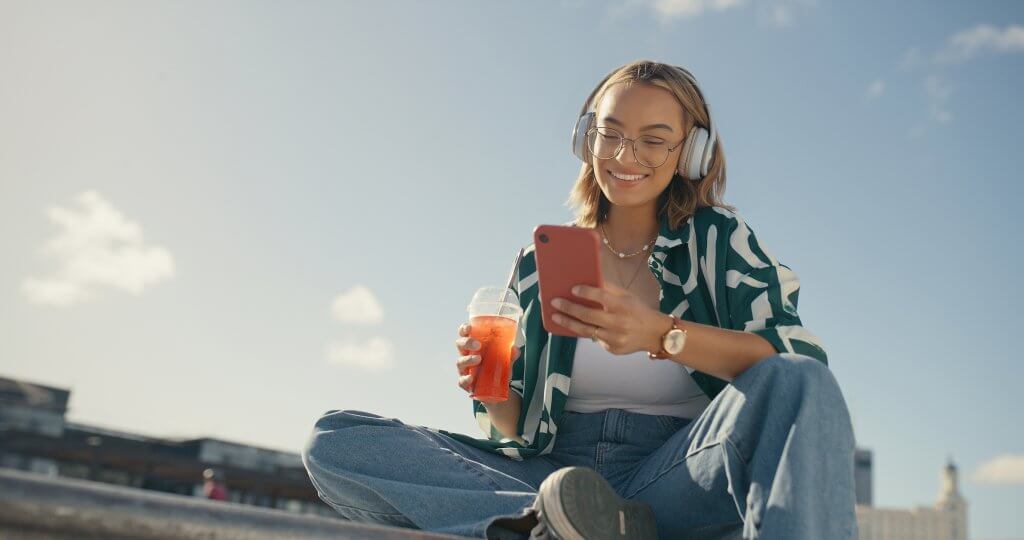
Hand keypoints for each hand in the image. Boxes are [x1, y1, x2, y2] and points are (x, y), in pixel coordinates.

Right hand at [454, 322, 519, 403]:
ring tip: (478, 359)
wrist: (495, 389)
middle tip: (478, 345)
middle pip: (460, 345)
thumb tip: (515, 349)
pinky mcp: (465, 383)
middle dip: (467, 342)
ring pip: (460, 362)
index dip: (464, 329)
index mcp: (472, 346)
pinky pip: (462, 381)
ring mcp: (464, 369)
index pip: (464, 334)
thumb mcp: (504, 359)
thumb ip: (509, 354)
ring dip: (468, 360)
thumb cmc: (495, 367)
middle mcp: (466, 355)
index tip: (469, 327)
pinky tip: (471, 378)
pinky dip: (465, 379)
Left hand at [550, 282, 669, 355]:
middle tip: (555, 302)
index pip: (601, 296)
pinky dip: (585, 331)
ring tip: (555, 316)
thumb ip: (609, 289)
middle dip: (569, 308)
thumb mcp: (627, 296)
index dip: (585, 292)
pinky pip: (595, 339)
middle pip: (588, 315)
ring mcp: (615, 338)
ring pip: (586, 331)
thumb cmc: (638, 311)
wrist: (654, 334)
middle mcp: (618, 323)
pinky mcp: (612, 349)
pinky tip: (574, 325)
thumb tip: (588, 279)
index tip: (572, 289)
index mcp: (623, 306)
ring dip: (568, 323)